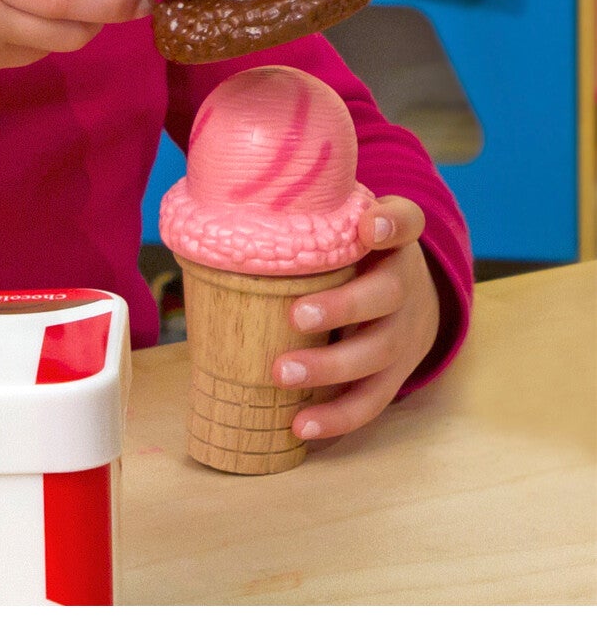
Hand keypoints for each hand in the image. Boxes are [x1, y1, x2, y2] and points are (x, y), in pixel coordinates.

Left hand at [273, 195, 439, 443]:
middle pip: (386, 295)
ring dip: (330, 368)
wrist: (413, 300)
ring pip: (376, 353)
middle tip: (296, 315)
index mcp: (394, 241)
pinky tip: (300, 425)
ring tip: (282, 374)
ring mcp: (404, 334)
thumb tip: (222, 210)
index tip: (368, 227)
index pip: (405, 220)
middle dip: (342, 308)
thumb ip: (307, 217)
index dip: (390, 222)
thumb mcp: (345, 227)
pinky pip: (371, 400)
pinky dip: (337, 417)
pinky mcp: (396, 375)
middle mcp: (406, 284)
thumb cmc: (355, 256)